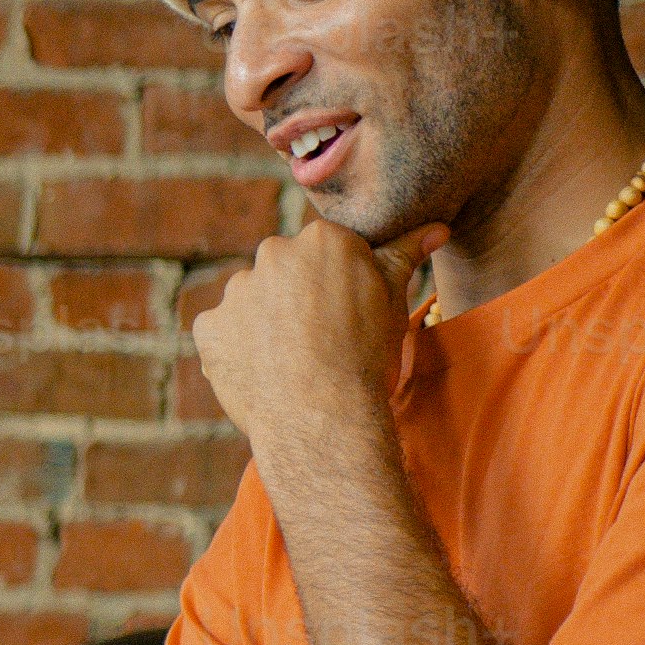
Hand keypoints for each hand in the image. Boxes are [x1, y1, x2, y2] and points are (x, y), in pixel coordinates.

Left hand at [187, 213, 411, 460]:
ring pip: (252, 300)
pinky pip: (223, 332)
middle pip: (285, 271)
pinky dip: (237, 349)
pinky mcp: (208, 325)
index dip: (337, 287)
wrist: (322, 417)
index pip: (326, 253)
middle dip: (298, 298)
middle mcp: (272, 253)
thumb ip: (404, 256)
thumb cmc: (366, 358)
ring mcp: (235, 289)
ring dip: (265, 322)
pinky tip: (262, 372)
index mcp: (321, 239)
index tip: (345, 317)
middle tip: (319, 340)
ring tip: (291, 361)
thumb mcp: (393, 303)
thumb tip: (436, 227)